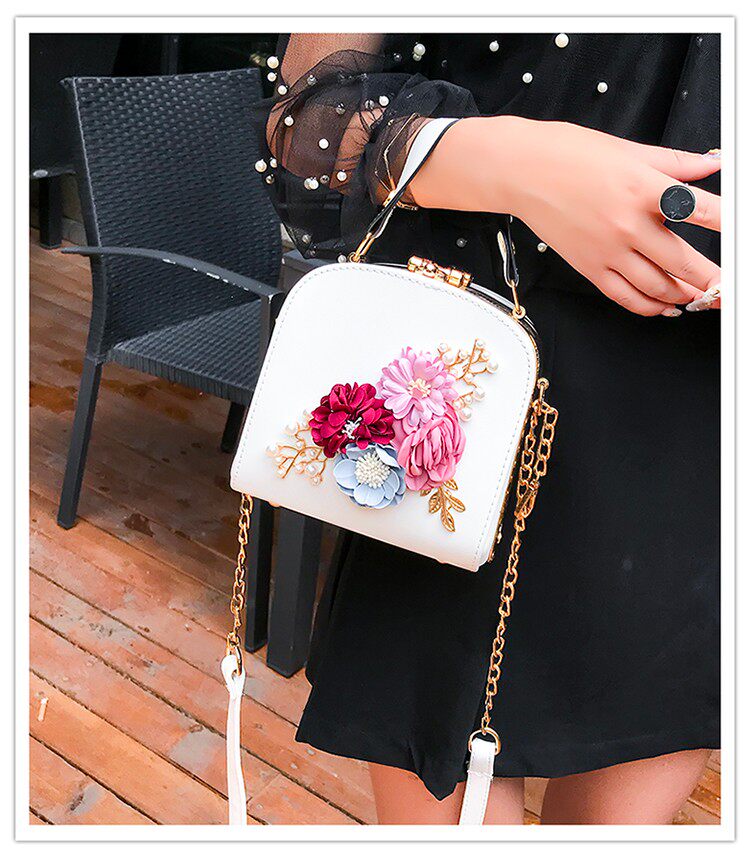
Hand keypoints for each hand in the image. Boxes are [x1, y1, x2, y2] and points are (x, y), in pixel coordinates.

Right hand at [410, 117, 720, 316]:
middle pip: (685, 263)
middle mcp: (628, 225)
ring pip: (657, 287)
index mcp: (644, 188)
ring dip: (685, 297)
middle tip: (729, 289)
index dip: (731, 226)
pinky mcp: (589, 267)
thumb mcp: (630, 150)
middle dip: (715, 280)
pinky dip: (650, 307)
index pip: (704, 211)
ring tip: (702, 297)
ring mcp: (608, 251)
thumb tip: (712, 164)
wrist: (522, 171)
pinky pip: (626, 297)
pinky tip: (666, 307)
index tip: (742, 243)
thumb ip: (676, 163)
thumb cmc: (569, 154)